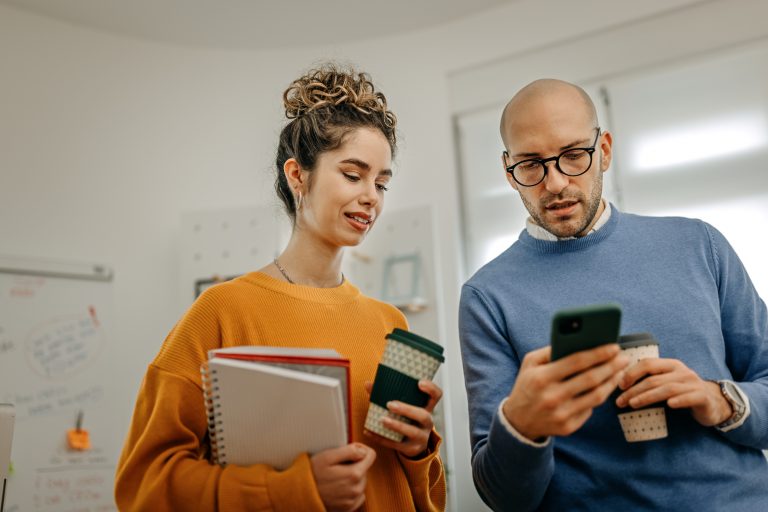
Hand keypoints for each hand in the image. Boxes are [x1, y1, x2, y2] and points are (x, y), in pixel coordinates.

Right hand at [310, 443, 375, 511]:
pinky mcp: (348, 508)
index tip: (352, 449)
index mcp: (354, 474)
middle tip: (338, 464)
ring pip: (361, 482)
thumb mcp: (327, 456)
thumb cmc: (312, 475)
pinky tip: (338, 487)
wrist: (300, 496)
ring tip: (336, 476)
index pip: (371, 456)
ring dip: (353, 477)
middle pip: (365, 469)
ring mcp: (353, 500)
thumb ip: (348, 451)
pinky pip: (358, 495)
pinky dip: (351, 489)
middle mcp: (356, 489)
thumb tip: (362, 451)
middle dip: (355, 464)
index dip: (362, 449)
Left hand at [363, 380, 442, 457]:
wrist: (412, 445)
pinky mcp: (411, 449)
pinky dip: (381, 438)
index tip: (419, 382)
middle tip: (390, 405)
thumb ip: (386, 394)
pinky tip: (369, 431)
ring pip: (413, 432)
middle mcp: (427, 422)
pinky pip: (397, 445)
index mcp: (426, 408)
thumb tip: (368, 384)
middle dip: (407, 410)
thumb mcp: (403, 406)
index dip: (431, 389)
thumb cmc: (406, 419)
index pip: (436, 396)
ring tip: (383, 420)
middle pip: (423, 415)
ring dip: (397, 425)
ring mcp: (421, 437)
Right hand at [502, 344, 628, 439]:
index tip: (614, 347)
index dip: (598, 353)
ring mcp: (561, 414)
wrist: (518, 421)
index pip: (576, 362)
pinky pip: (590, 410)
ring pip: (596, 396)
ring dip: (611, 382)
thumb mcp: (530, 363)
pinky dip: (599, 397)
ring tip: (618, 371)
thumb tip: (578, 340)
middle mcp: (552, 397)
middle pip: (590, 379)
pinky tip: (605, 387)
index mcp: (541, 377)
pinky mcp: (568, 427)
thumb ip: (550, 350)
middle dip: (611, 366)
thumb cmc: (528, 385)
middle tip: (623, 358)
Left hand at [615, 358, 732, 426]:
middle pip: (654, 379)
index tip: (619, 385)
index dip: (632, 373)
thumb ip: (650, 379)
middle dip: (634, 390)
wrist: (713, 402)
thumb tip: (621, 384)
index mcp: (670, 365)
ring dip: (648, 397)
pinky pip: (690, 397)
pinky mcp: (703, 397)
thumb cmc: (683, 391)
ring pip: (668, 388)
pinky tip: (669, 405)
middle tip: (620, 401)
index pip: (647, 363)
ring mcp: (693, 384)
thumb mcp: (667, 381)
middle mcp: (682, 371)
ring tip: (633, 404)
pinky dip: (679, 400)